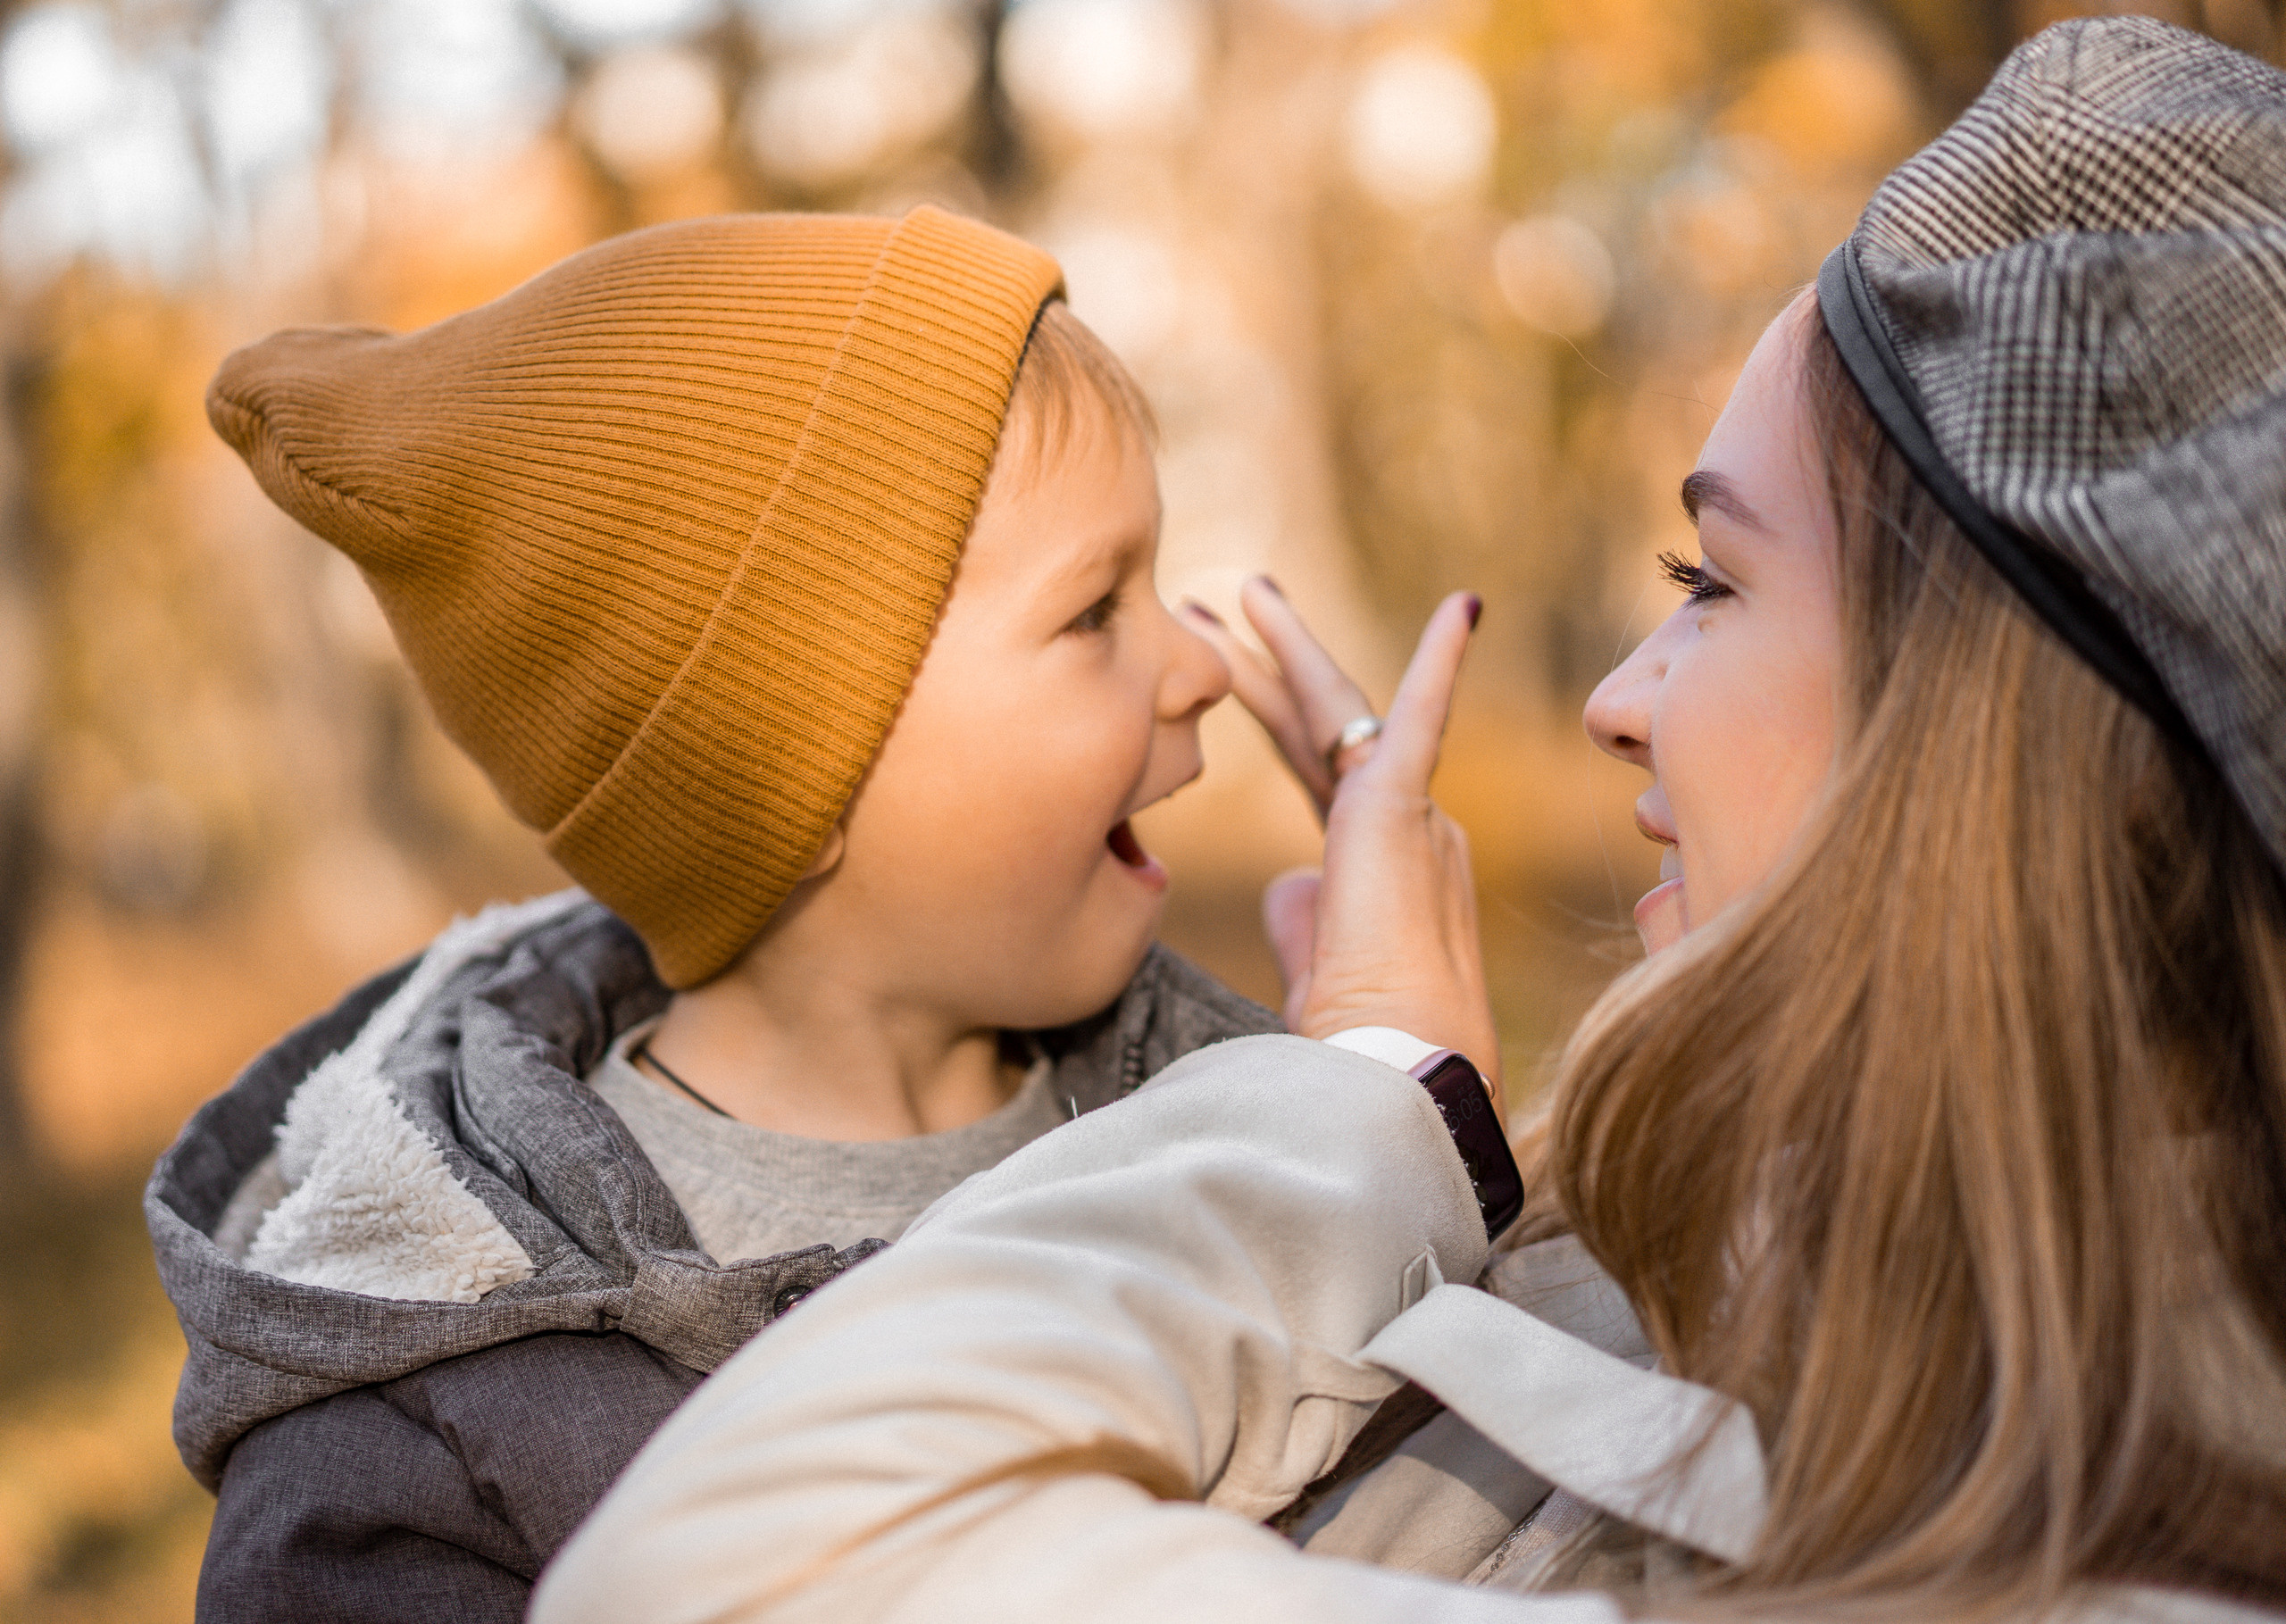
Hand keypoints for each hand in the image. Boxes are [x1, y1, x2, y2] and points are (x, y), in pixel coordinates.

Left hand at [1181, 584, 1499, 1105]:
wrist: (1396, 1061)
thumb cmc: (1356, 1040)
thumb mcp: (1314, 965)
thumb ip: (1301, 916)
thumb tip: (1286, 880)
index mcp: (1381, 865)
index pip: (1318, 773)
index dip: (1271, 720)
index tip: (1229, 680)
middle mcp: (1409, 827)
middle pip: (1324, 727)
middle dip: (1271, 664)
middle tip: (1224, 605)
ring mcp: (1412, 814)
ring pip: (1339, 710)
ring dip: (1287, 648)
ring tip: (1243, 592)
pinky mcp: (1408, 809)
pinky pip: (1423, 719)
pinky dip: (1440, 664)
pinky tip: (1463, 609)